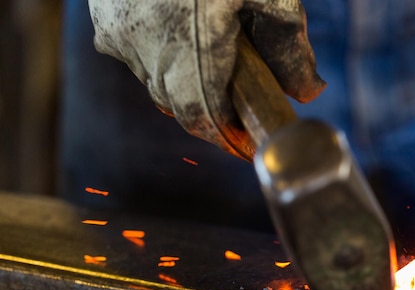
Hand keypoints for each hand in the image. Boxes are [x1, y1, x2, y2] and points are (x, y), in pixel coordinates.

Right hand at [88, 0, 325, 160]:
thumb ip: (290, 47)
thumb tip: (308, 92)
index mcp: (191, 41)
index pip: (201, 117)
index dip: (225, 136)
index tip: (245, 141)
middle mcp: (147, 46)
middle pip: (180, 105)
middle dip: (210, 108)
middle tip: (237, 96)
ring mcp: (121, 36)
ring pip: (157, 84)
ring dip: (185, 81)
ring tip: (211, 52)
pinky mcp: (105, 23)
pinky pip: (136, 59)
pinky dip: (162, 57)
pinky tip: (182, 32)